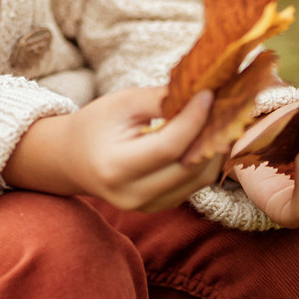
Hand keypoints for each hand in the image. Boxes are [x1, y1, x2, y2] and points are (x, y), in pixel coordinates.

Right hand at [2, 86, 221, 212]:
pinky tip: (209, 135)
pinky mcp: (160, 207)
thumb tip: (200, 91)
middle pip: (190, 167)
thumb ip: (159, 99)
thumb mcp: (122, 103)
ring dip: (215, 148)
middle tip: (225, 104)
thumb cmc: (96, 124)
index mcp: (117, 167)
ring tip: (221, 117)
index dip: (194, 120)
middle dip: (212, 133)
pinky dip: (206, 159)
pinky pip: (194, 185)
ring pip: (199, 180)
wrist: (72, 159)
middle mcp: (133, 195)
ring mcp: (148, 206)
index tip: (209, 93)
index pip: (169, 147)